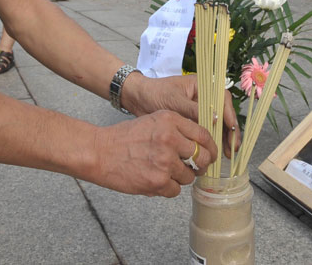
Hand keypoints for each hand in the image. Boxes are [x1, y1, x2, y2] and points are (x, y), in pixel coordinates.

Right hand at [93, 110, 215, 196]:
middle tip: (194, 167)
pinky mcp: (158, 181)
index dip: (210, 147)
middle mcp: (170, 139)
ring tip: (163, 171)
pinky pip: (176, 190)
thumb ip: (177, 129)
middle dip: (201, 165)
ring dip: (180, 177)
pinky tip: (154, 179)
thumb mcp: (154, 120)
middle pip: (202, 157)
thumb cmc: (125, 137)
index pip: (203, 135)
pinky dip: (168, 188)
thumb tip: (201, 145)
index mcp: (170, 120)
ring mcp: (165, 161)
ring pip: (189, 176)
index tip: (210, 154)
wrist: (100, 152)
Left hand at [123, 73, 240, 157]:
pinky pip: (206, 131)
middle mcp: (204, 97)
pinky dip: (211, 141)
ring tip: (226, 154)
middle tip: (233, 147)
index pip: (222, 98)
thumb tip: (215, 120)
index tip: (232, 129)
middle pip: (223, 113)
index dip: (229, 114)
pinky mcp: (193, 121)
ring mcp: (199, 110)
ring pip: (217, 124)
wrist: (137, 99)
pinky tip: (214, 153)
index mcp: (203, 86)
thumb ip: (194, 109)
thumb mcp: (175, 101)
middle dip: (230, 131)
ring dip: (223, 138)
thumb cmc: (155, 94)